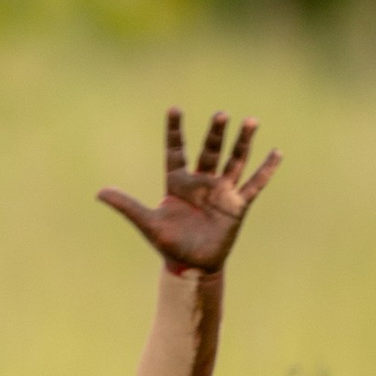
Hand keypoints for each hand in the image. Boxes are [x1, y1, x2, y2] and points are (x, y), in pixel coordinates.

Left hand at [98, 110, 281, 272]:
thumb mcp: (147, 223)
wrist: (192, 266)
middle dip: (215, 133)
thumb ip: (126, 205)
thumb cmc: (168, 244)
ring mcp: (221, 191)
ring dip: (242, 142)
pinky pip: (254, 184)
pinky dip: (266, 170)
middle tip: (221, 114)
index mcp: (177, 182)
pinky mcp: (237, 205)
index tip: (174, 108)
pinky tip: (277, 153)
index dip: (175, 131)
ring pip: (234, 161)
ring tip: (251, 121)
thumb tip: (98, 192)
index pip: (176, 150)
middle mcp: (201, 182)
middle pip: (209, 151)